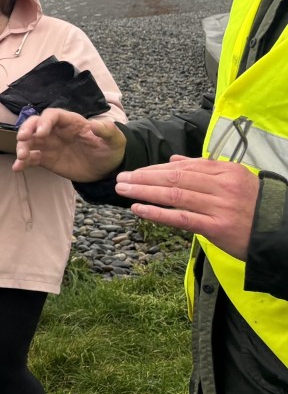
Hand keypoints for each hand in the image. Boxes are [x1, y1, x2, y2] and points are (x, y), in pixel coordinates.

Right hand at [13, 108, 124, 180]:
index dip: (45, 122)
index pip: (53, 115)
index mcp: (71, 122)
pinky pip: (31, 158)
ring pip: (30, 141)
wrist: (106, 169)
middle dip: (26, 129)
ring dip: (22, 146)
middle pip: (35, 124)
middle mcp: (56, 131)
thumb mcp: (114, 140)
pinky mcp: (46, 159)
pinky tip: (17, 168)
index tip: (41, 133)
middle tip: (22, 139)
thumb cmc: (110, 149)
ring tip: (22, 156)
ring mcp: (49, 145)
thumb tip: (95, 124)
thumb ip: (107, 131)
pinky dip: (22, 162)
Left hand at [117, 156, 259, 258]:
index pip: (185, 166)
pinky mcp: (216, 227)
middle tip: (121, 178)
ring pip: (174, 195)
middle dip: (144, 177)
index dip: (156, 168)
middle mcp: (222, 186)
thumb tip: (174, 160)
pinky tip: (139, 209)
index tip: (137, 171)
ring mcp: (219, 206)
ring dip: (144, 191)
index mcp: (227, 171)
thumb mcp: (236, 180)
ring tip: (123, 189)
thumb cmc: (255, 207)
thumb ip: (205, 169)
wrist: (280, 234)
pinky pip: (180, 217)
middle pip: (175, 177)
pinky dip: (156, 212)